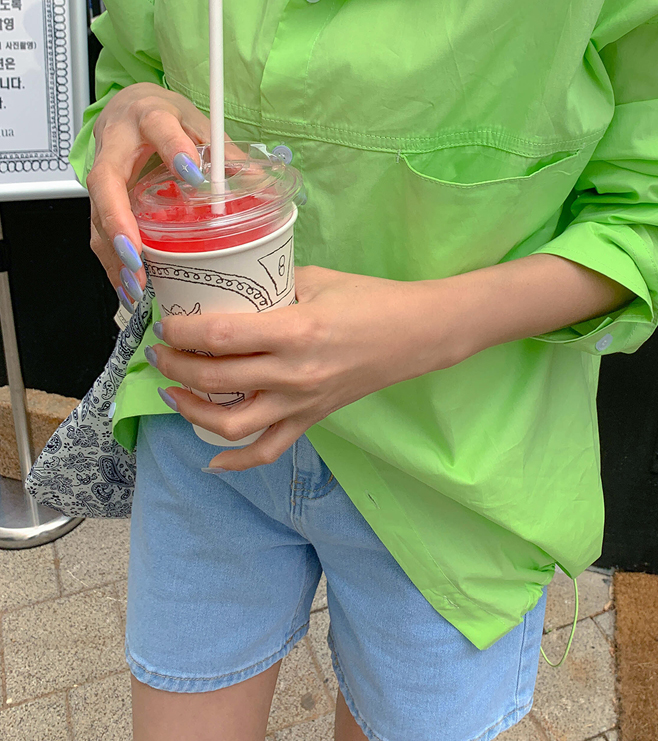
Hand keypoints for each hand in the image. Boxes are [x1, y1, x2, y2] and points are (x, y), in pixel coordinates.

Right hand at [86, 85, 233, 303]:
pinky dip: (112, 262)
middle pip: (106, 182)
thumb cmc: (162, 116)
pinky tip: (128, 285)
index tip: (191, 173)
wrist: (127, 104)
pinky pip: (98, 232)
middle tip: (135, 254)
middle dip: (118, 222)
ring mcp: (101, 173)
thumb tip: (260, 185)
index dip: (173, 149)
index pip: (158, 127)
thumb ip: (223, 152)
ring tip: (135, 284)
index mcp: (147, 115)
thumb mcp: (197, 122)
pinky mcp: (96, 198)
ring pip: (96, 215)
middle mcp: (116, 144)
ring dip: (114, 254)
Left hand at [147, 265, 449, 469]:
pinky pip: (268, 450)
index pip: (220, 337)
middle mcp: (293, 373)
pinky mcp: (311, 419)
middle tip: (159, 353)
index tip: (164, 324)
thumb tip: (228, 290)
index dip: (182, 333)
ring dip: (192, 411)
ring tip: (173, 393)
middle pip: (215, 379)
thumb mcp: (316, 278)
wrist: (417, 334)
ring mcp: (301, 403)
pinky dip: (236, 462)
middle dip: (175, 367)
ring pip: (232, 424)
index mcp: (294, 330)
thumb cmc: (369, 299)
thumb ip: (271, 286)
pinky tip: (210, 459)